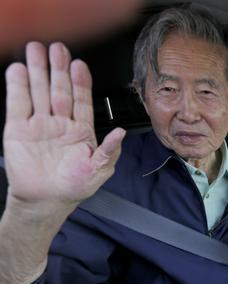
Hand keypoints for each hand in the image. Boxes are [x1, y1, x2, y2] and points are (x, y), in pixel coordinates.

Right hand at [3, 42, 124, 214]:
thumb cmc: (74, 187)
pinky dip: (16, 87)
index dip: (81, 82)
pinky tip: (17, 71)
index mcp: (81, 130)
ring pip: (38, 92)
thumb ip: (110, 150)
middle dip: (58, 68)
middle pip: (59, 90)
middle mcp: (60, 124)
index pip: (81, 99)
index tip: (80, 64)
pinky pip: (17, 105)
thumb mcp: (99, 170)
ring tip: (35, 50)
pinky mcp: (18, 131)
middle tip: (57, 48)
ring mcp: (39, 125)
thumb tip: (121, 133)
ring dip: (37, 71)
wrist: (46, 202)